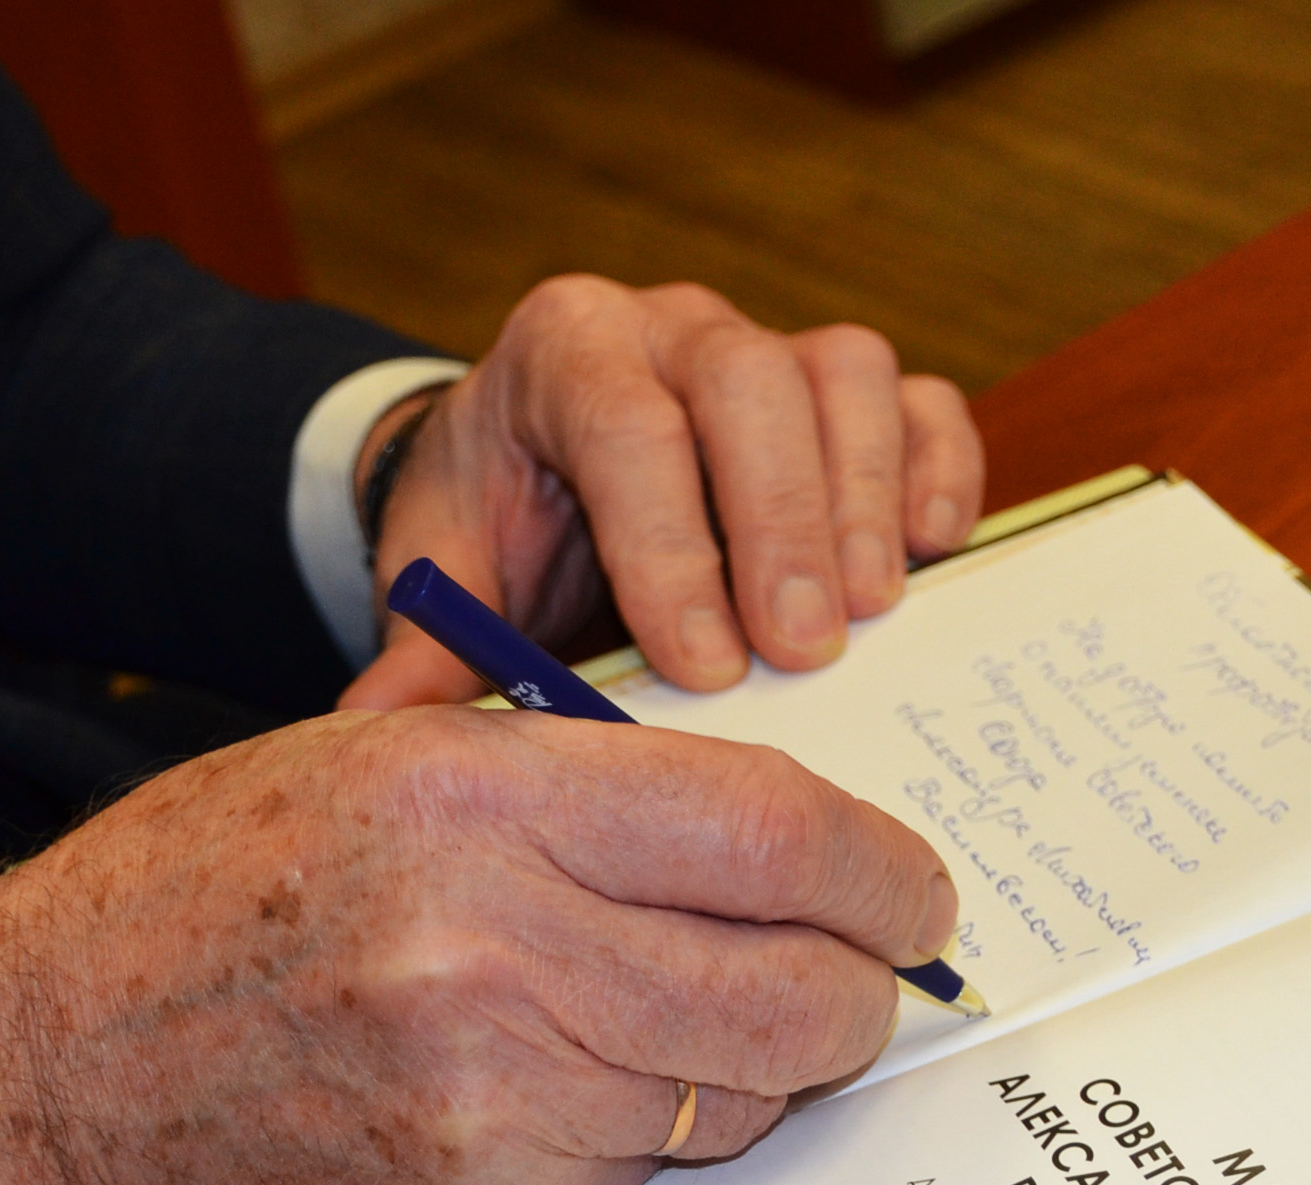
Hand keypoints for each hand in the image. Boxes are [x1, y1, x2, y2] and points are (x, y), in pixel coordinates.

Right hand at [0, 706, 959, 1184]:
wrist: (41, 1078)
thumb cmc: (194, 897)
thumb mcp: (363, 762)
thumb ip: (559, 776)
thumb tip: (755, 819)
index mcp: (474, 796)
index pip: (768, 830)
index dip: (880, 869)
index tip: (915, 891)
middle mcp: (496, 944)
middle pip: (796, 988)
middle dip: (863, 990)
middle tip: (862, 981)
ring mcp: (491, 1095)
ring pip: (738, 1096)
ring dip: (753, 1069)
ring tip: (684, 1028)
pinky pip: (643, 1175)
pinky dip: (641, 1136)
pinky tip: (561, 1093)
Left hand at [339, 277, 983, 711]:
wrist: (539, 472)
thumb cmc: (503, 524)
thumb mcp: (450, 576)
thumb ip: (427, 649)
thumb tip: (372, 731)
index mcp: (563, 352)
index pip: (626, 426)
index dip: (670, 545)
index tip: (704, 663)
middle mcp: (672, 327)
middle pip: (750, 381)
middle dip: (781, 522)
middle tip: (802, 650)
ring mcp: (772, 346)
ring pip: (844, 373)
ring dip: (862, 498)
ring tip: (869, 614)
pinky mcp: (847, 391)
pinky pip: (918, 400)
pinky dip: (937, 472)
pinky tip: (929, 554)